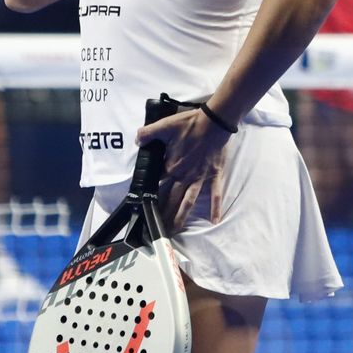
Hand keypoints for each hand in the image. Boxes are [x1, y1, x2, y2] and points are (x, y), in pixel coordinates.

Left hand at [136, 109, 230, 230]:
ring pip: (188, 202)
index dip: (149, 194)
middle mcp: (184, 176)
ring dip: (181, 217)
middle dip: (162, 214)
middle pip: (170, 198)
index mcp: (171, 166)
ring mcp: (200, 177)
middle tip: (154, 229)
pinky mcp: (214, 175)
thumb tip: (137, 140)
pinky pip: (215, 194)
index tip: (142, 206)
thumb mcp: (165, 125)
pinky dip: (215, 208)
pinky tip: (214, 221)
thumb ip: (149, 133)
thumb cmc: (190, 123)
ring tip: (174, 231)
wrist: (215, 121)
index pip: (157, 183)